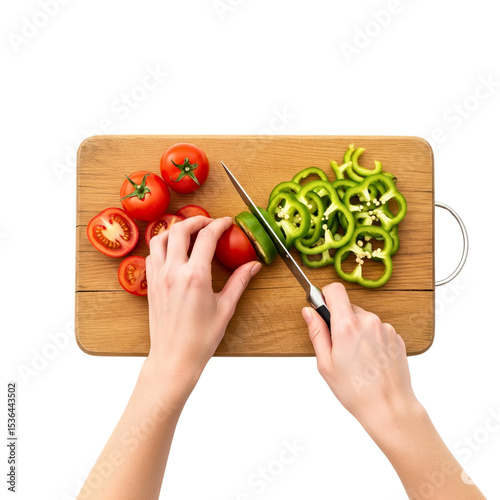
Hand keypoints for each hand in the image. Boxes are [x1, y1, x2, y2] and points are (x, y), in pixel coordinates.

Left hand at [145, 216, 261, 395]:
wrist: (174, 358)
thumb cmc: (200, 338)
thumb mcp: (225, 308)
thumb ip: (239, 282)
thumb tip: (253, 266)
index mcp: (195, 276)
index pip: (207, 237)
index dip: (219, 224)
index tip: (227, 222)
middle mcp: (173, 272)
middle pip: (180, 230)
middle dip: (196, 220)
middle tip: (209, 222)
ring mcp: (159, 277)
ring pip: (159, 238)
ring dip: (175, 230)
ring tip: (189, 232)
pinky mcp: (151, 285)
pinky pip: (151, 255)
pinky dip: (162, 246)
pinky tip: (174, 252)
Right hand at [302, 283, 419, 431]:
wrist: (389, 408)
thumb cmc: (355, 390)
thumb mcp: (325, 363)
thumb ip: (317, 332)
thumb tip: (309, 312)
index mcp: (347, 326)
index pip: (335, 290)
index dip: (325, 295)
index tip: (323, 307)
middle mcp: (369, 321)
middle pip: (348, 307)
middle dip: (340, 321)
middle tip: (338, 346)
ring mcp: (385, 328)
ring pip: (363, 319)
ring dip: (357, 331)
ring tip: (356, 358)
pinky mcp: (396, 337)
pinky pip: (377, 329)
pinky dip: (371, 339)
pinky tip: (369, 360)